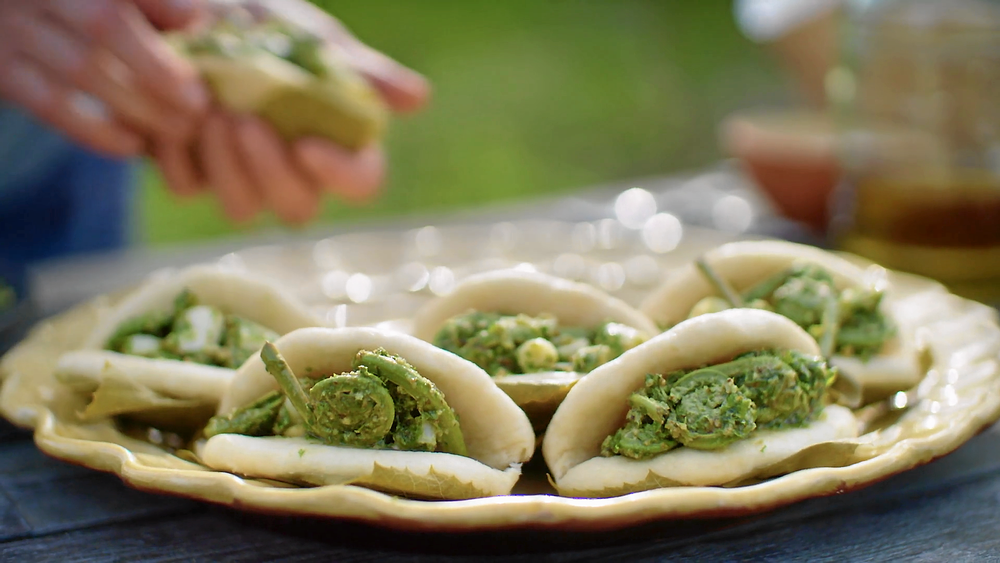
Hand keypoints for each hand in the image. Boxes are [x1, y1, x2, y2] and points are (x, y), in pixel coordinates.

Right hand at [0, 0, 209, 156]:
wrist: (11, 18)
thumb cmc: (81, 9)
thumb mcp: (119, 1)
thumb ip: (152, 3)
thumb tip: (195, 20)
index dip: (160, 5)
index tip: (198, 25)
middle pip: (104, 23)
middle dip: (156, 68)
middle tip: (198, 103)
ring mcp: (13, 28)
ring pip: (81, 68)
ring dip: (137, 105)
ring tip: (180, 129)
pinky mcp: (1, 71)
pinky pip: (49, 104)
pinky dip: (95, 129)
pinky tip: (133, 145)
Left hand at [156, 0, 429, 224]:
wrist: (188, 12)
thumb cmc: (263, 22)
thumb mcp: (311, 38)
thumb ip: (360, 71)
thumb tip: (420, 98)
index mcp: (338, 141)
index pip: (361, 183)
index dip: (340, 175)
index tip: (307, 144)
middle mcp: (294, 170)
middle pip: (298, 208)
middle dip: (269, 169)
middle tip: (242, 119)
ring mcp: (243, 177)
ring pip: (242, 211)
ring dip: (224, 165)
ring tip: (209, 109)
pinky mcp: (195, 173)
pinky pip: (188, 186)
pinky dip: (181, 152)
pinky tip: (176, 114)